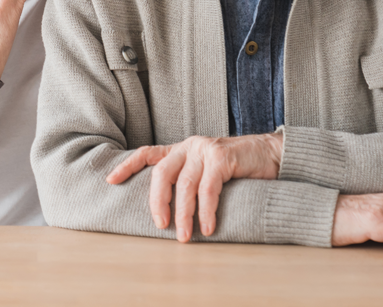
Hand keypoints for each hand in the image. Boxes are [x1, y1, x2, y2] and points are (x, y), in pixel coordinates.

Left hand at [106, 133, 282, 242]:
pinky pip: (209, 188)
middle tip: (161, 225)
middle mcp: (190, 146)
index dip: (128, 165)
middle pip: (161, 172)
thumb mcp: (206, 171)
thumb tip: (168, 211)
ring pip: (184, 184)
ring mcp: (205, 150)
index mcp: (181, 149)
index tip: (110, 180)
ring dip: (183, 213)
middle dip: (157, 201)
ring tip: (184, 236)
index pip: (147, 153)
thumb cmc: (238, 168)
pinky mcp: (222, 157)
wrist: (271, 154)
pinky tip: (208, 226)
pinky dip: (206, 210)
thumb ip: (188, 181)